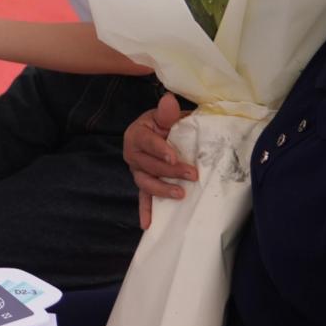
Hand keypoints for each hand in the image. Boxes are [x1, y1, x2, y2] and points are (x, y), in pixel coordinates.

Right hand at [122, 92, 193, 229]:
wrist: (160, 132)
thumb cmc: (165, 123)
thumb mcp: (165, 115)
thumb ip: (167, 112)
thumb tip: (168, 100)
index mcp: (137, 134)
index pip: (147, 143)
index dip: (160, 150)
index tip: (174, 157)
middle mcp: (132, 153)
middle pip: (149, 165)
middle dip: (171, 171)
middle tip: (193, 174)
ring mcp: (137, 170)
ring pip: (145, 182)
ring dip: (161, 190)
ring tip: (180, 194)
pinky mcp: (143, 182)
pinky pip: (143, 198)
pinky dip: (145, 211)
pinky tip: (148, 225)